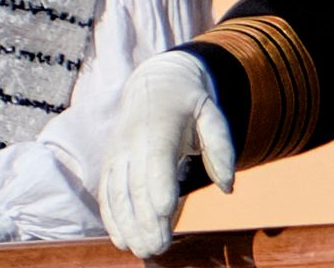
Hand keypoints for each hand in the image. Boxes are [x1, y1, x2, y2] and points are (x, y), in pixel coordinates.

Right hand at [99, 51, 235, 257]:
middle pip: (135, 184)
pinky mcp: (110, 163)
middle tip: (158, 248)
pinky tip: (122, 241)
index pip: (157, 158)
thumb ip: (221, 147)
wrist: (153, 84)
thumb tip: (227, 187)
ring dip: (127, 225)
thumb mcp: (212, 113)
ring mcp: (117, 152)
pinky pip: (106, 193)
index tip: (167, 213)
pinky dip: (111, 218)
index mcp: (160, 125)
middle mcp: (132, 139)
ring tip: (142, 251)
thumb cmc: (189, 103)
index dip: (159, 185)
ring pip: (117, 192)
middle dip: (145, 219)